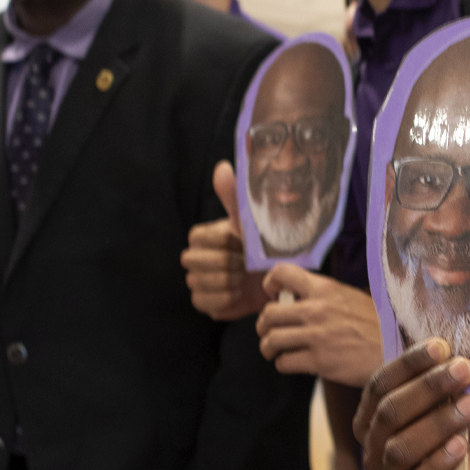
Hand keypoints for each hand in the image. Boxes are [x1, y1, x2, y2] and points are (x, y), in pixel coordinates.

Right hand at [182, 161, 267, 320]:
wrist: (275, 280)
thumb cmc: (262, 248)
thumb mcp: (250, 221)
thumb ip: (234, 196)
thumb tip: (222, 167)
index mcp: (201, 235)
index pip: (200, 237)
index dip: (224, 242)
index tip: (243, 242)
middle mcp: (193, 257)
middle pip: (196, 261)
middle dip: (227, 263)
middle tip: (246, 263)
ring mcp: (195, 280)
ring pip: (202, 282)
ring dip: (230, 281)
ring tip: (245, 277)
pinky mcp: (202, 302)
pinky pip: (206, 302)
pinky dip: (227, 299)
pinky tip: (240, 292)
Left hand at [257, 265, 382, 385]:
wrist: (399, 348)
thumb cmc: (377, 324)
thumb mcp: (350, 298)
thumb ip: (323, 296)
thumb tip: (294, 300)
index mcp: (324, 288)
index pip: (281, 273)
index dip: (270, 284)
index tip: (273, 296)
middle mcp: (316, 309)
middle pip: (268, 314)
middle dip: (264, 325)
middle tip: (270, 331)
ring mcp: (317, 336)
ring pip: (271, 340)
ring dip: (268, 347)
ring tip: (274, 351)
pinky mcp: (320, 361)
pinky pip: (284, 362)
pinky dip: (282, 364)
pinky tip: (292, 363)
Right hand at [355, 339, 469, 469]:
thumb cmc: (459, 421)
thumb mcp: (453, 393)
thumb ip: (444, 376)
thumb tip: (449, 354)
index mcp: (372, 412)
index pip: (380, 384)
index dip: (409, 364)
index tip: (441, 347)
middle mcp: (372, 443)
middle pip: (390, 412)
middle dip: (428, 388)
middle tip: (464, 369)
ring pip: (402, 447)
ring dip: (440, 423)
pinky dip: (441, 460)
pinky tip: (461, 444)